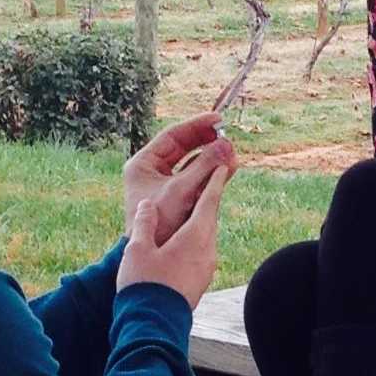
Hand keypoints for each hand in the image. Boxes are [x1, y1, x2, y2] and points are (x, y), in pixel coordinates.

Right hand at [117, 166, 228, 309]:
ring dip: (200, 222)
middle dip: (207, 200)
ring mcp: (206, 269)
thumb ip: (144, 223)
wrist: (153, 325)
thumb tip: (147, 205)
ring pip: (206, 236)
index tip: (219, 167)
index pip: (208, 201)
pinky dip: (195, 240)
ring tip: (192, 212)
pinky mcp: (200, 282)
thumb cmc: (145, 284)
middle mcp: (207, 251)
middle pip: (210, 218)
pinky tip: (183, 243)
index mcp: (195, 236)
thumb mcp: (138, 249)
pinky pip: (201, 253)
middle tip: (207, 182)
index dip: (213, 182)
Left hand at [124, 112, 237, 245]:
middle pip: (183, 147)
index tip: (218, 119)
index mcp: (143, 164)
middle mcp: (153, 171)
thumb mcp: (180, 191)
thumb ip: (203, 167)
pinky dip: (213, 173)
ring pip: (193, 164)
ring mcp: (166, 184)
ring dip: (213, 158)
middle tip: (228, 134)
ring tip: (233, 153)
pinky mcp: (179, 198)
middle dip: (207, 141)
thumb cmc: (158, 224)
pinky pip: (198, 179)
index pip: (172, 136)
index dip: (196, 126)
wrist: (153, 255)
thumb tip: (227, 145)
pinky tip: (229, 167)